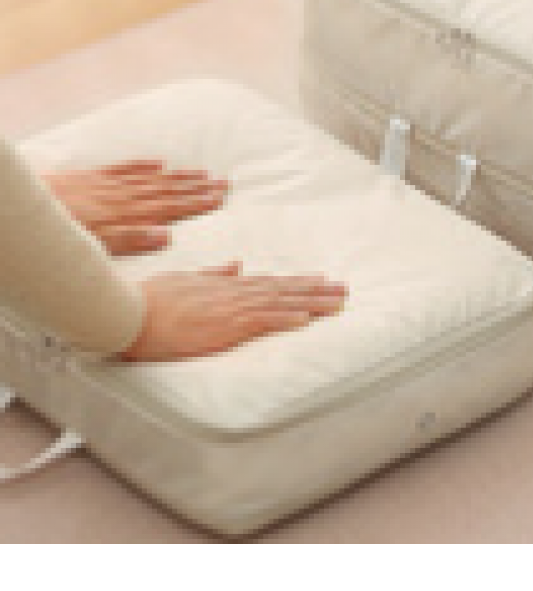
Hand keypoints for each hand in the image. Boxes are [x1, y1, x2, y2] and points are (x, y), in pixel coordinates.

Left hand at [43, 160, 227, 255]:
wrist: (26, 206)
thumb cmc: (63, 230)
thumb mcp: (97, 243)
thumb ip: (132, 239)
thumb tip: (166, 235)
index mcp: (128, 214)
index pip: (170, 208)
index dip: (197, 203)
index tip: (220, 199)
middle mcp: (124, 196)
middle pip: (167, 191)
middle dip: (197, 189)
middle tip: (223, 184)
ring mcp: (109, 185)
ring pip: (152, 179)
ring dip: (178, 177)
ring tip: (202, 173)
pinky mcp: (93, 178)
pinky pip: (125, 170)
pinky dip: (144, 166)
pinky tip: (159, 163)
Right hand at [120, 262, 348, 361]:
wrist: (129, 313)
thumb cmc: (151, 300)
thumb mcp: (186, 280)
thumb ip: (214, 273)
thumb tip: (237, 264)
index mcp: (226, 286)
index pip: (271, 284)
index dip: (298, 284)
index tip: (321, 282)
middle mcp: (234, 294)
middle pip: (283, 291)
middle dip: (316, 291)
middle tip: (344, 290)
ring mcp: (231, 309)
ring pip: (281, 304)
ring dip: (312, 303)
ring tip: (338, 303)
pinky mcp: (223, 326)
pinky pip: (261, 322)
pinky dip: (285, 319)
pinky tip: (306, 320)